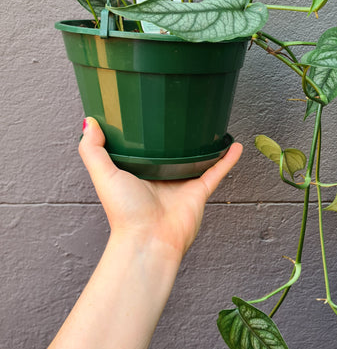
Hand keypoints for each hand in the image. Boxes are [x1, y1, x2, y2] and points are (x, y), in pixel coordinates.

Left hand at [78, 117, 242, 260]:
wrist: (150, 239)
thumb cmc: (125, 213)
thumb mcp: (103, 175)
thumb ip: (92, 149)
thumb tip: (90, 121)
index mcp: (137, 172)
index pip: (142, 147)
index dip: (143, 131)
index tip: (144, 109)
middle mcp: (160, 177)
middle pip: (171, 151)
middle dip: (176, 135)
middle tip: (181, 111)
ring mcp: (181, 184)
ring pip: (196, 158)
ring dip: (205, 144)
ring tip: (211, 124)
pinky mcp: (199, 192)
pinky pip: (216, 172)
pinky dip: (227, 159)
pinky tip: (235, 144)